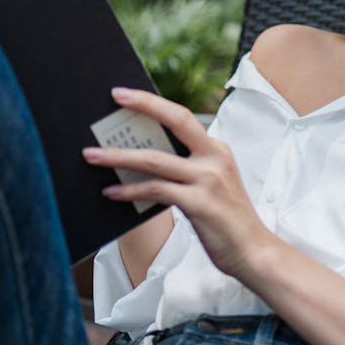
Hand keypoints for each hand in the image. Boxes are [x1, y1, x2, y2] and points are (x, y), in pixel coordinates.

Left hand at [82, 88, 270, 278]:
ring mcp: (208, 179)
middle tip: (114, 97)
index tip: (125, 94)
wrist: (253, 250)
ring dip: (119, 157)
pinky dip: (129, 191)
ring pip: (155, 159)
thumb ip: (186, 168)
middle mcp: (214, 157)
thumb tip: (142, 159)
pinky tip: (111, 193)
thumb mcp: (212, 184)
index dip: (153, 102)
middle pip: (175, 121)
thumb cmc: (226, 219)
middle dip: (143, 105)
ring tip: (91, 156)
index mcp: (217, 149)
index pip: (182, 116)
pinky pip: (155, 191)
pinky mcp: (200, 203)